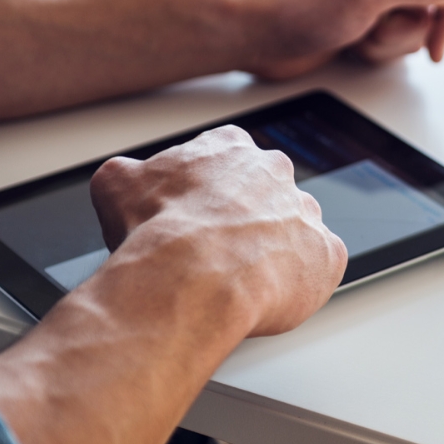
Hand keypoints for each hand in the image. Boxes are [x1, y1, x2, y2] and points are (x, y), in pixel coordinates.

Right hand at [89, 125, 346, 337]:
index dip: (208, 193)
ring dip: (274, 252)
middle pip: (264, 194)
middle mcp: (275, 171)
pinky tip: (270, 295)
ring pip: (294, 231)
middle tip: (217, 252)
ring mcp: (306, 212)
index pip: (226, 161)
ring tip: (240, 282)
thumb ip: (128, 175)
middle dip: (244, 221)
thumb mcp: (115, 186)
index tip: (196, 215)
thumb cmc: (158, 231)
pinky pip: (320, 267)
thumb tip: (122, 181)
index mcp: (230, 148)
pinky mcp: (328, 255)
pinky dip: (300, 282)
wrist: (192, 277)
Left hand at [236, 0, 443, 79]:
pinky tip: (347, 46)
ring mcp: (372, 3)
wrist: (256, 33)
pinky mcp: (360, 27)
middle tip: (370, 29)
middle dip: (403, 34)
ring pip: (409, 36)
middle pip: (429, 15)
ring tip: (353, 36)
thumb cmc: (301, 6)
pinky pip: (387, 47)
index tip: (435, 51)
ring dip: (385, 46)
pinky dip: (372, 54)